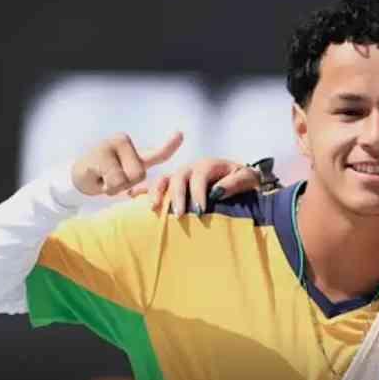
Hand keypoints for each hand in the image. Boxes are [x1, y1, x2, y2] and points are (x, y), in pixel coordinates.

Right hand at [71, 132, 182, 196]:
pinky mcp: (100, 154)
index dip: (170, 145)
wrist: (77, 176)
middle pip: (139, 175)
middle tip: (112, 179)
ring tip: (104, 178)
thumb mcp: (126, 176)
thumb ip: (138, 176)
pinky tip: (96, 177)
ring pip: (125, 178)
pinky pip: (112, 179)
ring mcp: (111, 145)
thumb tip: (150, 185)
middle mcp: (124, 141)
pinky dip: (105, 185)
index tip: (180, 134)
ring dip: (113, 186)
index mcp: (135, 150)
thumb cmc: (105, 177)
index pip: (157, 152)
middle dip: (126, 185)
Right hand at [134, 158, 260, 215]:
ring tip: (153, 208)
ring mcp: (180, 176)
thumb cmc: (244, 180)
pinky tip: (131, 196)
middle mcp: (191, 168)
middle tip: (179, 215)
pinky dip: (143, 190)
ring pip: (164, 180)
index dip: (198, 193)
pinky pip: (156, 186)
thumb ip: (235, 183)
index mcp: (208, 164)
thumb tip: (217, 191)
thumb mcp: (247, 178)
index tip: (200, 211)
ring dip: (157, 193)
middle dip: (177, 197)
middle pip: (179, 178)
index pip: (199, 176)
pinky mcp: (173, 185)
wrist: (241, 180)